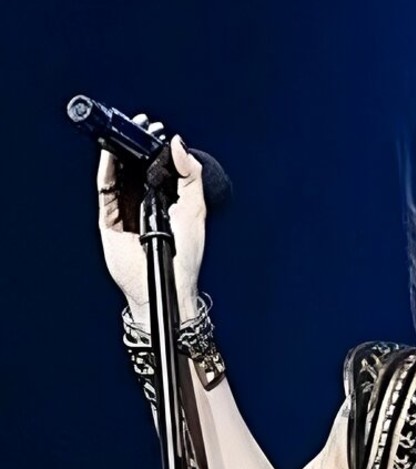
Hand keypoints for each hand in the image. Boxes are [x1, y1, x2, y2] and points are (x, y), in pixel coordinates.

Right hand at [97, 114, 205, 323]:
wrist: (169, 284)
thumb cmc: (185, 256)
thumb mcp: (195, 210)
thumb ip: (191, 177)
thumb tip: (178, 145)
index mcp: (167, 200)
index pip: (157, 167)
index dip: (155, 148)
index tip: (155, 129)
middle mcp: (145, 203)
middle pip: (135, 167)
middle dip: (135, 145)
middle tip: (138, 125)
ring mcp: (126, 210)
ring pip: (118, 175)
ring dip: (119, 153)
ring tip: (123, 133)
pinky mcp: (110, 220)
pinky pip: (106, 190)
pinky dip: (107, 170)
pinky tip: (110, 154)